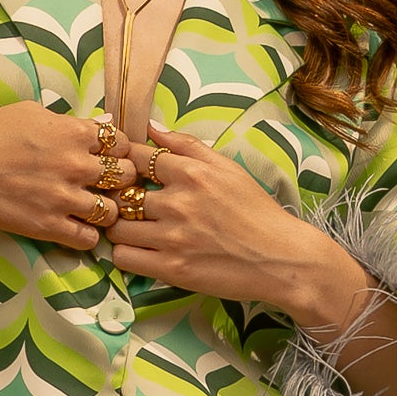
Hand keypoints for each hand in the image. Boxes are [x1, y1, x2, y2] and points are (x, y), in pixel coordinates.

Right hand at [0, 102, 124, 250]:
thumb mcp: (32, 112)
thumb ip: (69, 122)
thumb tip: (99, 128)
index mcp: (74, 133)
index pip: (122, 143)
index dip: (119, 150)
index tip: (109, 156)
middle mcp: (76, 165)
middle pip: (126, 177)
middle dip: (121, 180)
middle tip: (107, 184)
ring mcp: (63, 199)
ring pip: (112, 212)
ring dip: (106, 210)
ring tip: (92, 208)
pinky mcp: (47, 226)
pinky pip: (88, 239)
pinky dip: (88, 235)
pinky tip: (76, 227)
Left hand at [106, 126, 378, 335]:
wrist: (280, 258)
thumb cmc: (255, 210)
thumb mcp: (226, 168)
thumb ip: (186, 145)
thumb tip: (151, 126)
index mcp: (190, 173)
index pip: (134, 156)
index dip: (124, 162)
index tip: (126, 172)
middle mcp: (177, 204)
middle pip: (120, 193)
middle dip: (118, 197)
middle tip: (124, 203)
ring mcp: (172, 238)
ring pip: (116, 228)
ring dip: (119, 227)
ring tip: (132, 228)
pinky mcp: (171, 269)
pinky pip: (123, 259)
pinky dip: (124, 254)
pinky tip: (138, 250)